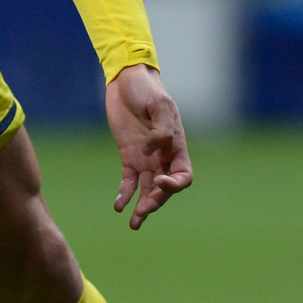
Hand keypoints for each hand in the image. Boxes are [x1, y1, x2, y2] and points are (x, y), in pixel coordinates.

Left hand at [106, 64, 192, 229]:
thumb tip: (154, 150)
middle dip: (155, 202)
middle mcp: (163, 157)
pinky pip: (129, 181)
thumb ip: (160, 128)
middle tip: (143, 212)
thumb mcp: (158, 104)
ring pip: (147, 190)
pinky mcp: (128, 156)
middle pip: (164, 188)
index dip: (174, 185)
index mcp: (176, 146)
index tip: (159, 181)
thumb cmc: (147, 89)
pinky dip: (125, 194)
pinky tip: (118, 206)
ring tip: (134, 222)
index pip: (183, 175)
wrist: (126, 80)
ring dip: (142, 206)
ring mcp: (146, 158)